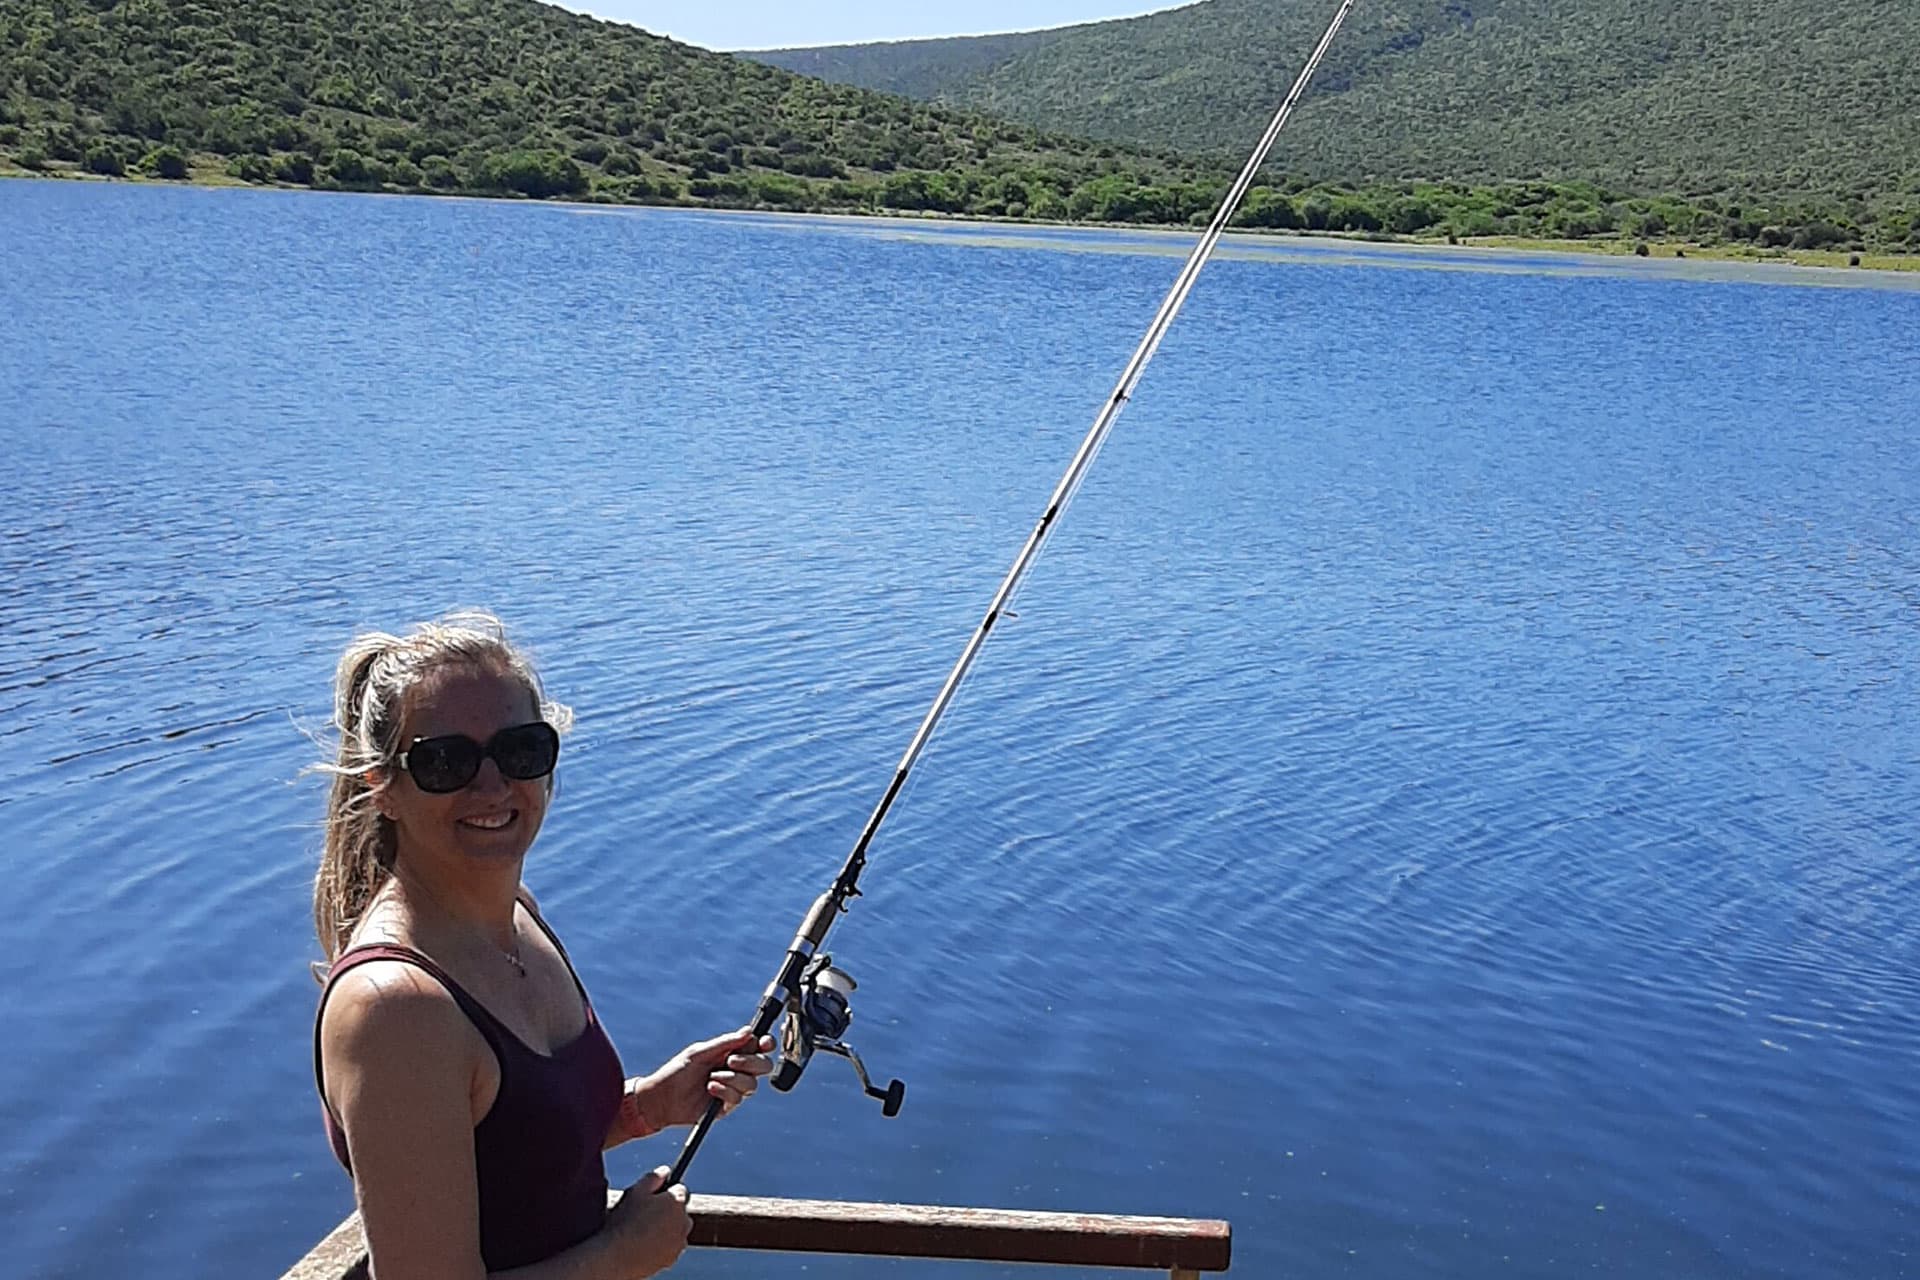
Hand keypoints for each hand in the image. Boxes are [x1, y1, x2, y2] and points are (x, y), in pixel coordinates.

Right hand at [601, 1167, 688, 1277]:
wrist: (617, 1257)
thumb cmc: (624, 1222)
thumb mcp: (635, 1192)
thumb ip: (653, 1178)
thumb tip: (665, 1171)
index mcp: (676, 1202)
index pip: (680, 1190)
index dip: (666, 1193)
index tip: (655, 1198)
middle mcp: (684, 1221)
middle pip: (680, 1211)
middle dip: (668, 1211)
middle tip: (648, 1215)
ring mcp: (679, 1241)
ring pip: (677, 1230)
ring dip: (667, 1229)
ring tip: (644, 1232)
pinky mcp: (673, 1257)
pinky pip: (671, 1247)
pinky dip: (663, 1245)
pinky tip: (646, 1245)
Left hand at [634, 1028, 775, 1129]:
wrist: (662, 1098)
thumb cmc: (677, 1071)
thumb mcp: (700, 1052)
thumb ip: (725, 1042)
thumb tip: (748, 1031)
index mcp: (730, 1052)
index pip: (757, 1047)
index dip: (765, 1044)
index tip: (764, 1043)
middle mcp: (735, 1070)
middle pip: (763, 1065)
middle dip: (751, 1062)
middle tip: (731, 1061)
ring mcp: (732, 1088)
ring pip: (752, 1083)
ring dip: (733, 1079)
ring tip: (712, 1077)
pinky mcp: (727, 1105)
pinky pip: (738, 1098)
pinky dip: (725, 1091)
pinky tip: (710, 1088)